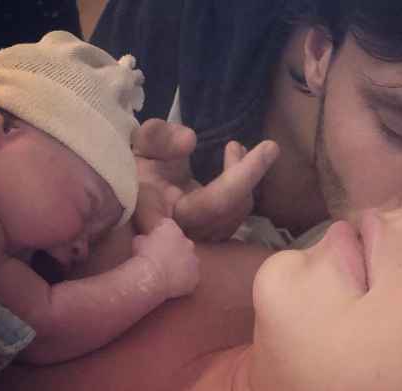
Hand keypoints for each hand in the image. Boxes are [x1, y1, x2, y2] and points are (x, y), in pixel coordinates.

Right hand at [132, 118, 278, 240]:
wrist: (132, 197)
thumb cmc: (136, 172)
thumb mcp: (138, 147)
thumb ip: (157, 138)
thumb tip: (190, 140)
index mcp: (165, 215)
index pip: (215, 201)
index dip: (243, 176)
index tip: (269, 148)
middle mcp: (186, 235)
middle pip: (233, 208)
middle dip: (249, 172)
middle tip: (260, 145)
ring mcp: (201, 241)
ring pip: (238, 213)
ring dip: (245, 178)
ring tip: (235, 149)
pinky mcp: (211, 240)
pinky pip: (236, 216)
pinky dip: (242, 189)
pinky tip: (236, 167)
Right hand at [132, 218, 198, 297]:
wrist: (151, 277)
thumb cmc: (143, 258)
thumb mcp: (137, 243)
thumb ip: (145, 238)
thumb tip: (144, 241)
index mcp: (171, 229)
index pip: (167, 226)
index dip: (159, 234)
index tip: (154, 241)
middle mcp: (187, 242)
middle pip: (182, 243)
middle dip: (173, 249)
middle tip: (161, 258)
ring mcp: (194, 259)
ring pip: (189, 260)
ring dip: (181, 264)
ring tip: (167, 273)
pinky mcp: (195, 276)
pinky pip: (191, 277)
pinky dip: (184, 279)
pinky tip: (172, 283)